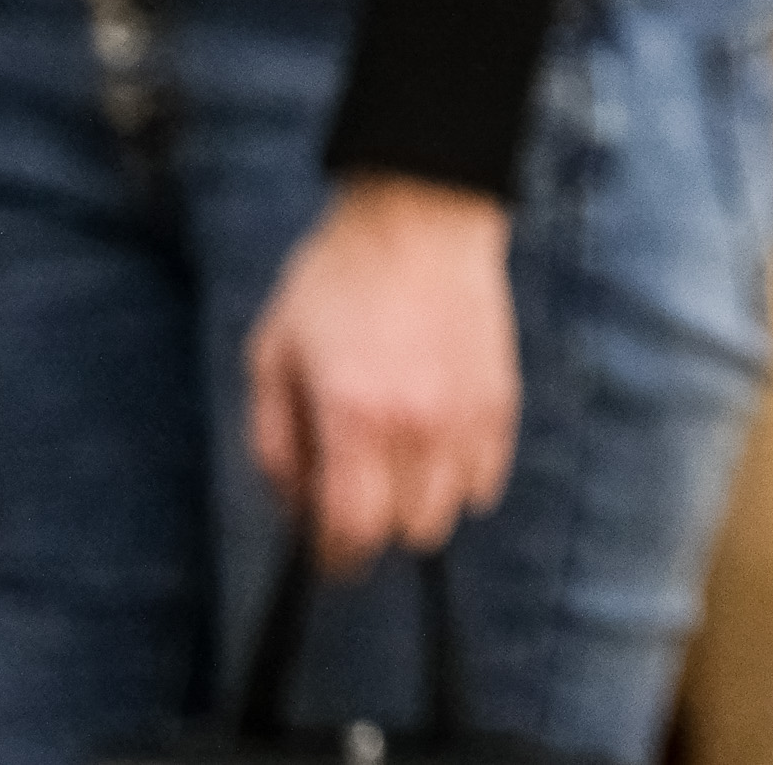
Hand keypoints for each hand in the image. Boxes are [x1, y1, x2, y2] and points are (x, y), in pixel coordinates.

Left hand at [246, 176, 518, 570]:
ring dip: (418, 504)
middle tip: (353, 491)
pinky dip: (460, 478)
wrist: (420, 217)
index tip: (322, 550)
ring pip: (450, 512)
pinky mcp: (501, 399)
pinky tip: (433, 443)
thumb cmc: (335, 282)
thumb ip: (274, 442)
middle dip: (374, 526)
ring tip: (396, 464)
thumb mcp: (271, 355)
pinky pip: (486, 478)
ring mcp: (468, 414)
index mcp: (355, 417)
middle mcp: (419, 425)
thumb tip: (294, 505)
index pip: (352, 532)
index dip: (331, 556)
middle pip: (405, 532)